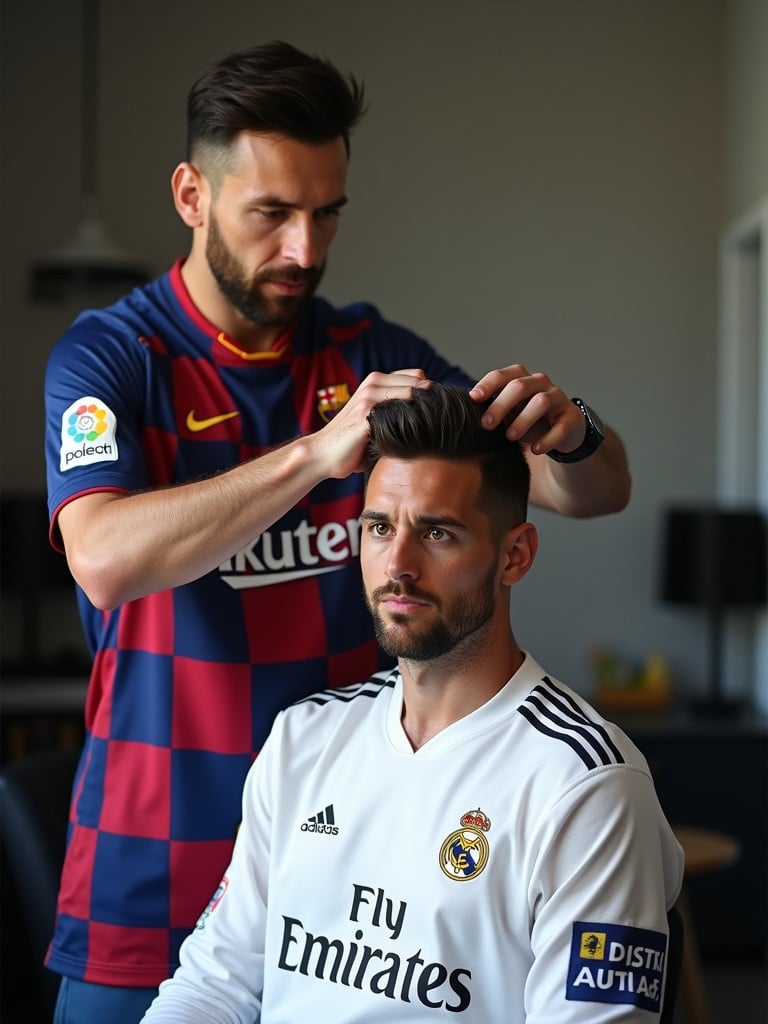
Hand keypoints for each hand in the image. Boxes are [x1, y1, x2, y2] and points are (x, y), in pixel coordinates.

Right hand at [310, 368, 428, 476]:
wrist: (323, 454)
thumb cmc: (352, 441)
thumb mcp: (377, 420)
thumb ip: (396, 412)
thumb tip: (431, 416)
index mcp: (376, 382)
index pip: (417, 375)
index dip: (428, 394)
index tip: (432, 412)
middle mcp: (373, 383)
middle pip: (418, 381)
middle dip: (429, 400)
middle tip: (434, 422)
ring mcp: (368, 396)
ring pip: (411, 392)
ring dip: (422, 409)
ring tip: (427, 428)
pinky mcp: (364, 414)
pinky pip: (398, 410)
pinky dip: (410, 421)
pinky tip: (413, 436)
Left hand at [469, 365, 584, 455]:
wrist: (561, 432)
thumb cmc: (527, 419)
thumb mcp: (508, 413)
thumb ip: (490, 409)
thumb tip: (462, 414)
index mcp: (521, 379)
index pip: (503, 375)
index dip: (488, 384)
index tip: (474, 398)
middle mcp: (540, 384)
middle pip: (520, 386)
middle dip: (501, 405)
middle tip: (487, 424)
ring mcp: (558, 398)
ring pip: (541, 401)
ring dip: (523, 419)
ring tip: (510, 436)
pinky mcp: (571, 417)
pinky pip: (561, 426)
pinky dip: (547, 439)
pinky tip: (535, 450)